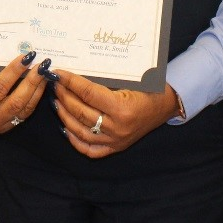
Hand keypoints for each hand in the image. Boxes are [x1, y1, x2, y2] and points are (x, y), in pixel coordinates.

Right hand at [0, 52, 47, 135]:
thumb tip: (16, 59)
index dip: (14, 72)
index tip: (26, 57)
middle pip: (16, 102)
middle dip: (31, 82)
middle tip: (42, 65)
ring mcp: (2, 127)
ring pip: (25, 109)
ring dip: (37, 89)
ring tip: (45, 72)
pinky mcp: (10, 126)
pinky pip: (26, 112)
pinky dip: (36, 96)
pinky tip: (41, 83)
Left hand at [51, 68, 179, 157]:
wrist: (166, 105)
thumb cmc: (150, 88)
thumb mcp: (129, 80)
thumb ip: (104, 81)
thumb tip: (75, 75)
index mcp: (122, 109)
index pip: (88, 94)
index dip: (71, 82)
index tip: (59, 73)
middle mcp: (117, 128)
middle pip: (81, 112)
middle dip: (64, 96)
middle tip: (55, 84)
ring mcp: (115, 141)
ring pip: (81, 131)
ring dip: (64, 115)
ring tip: (56, 101)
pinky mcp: (115, 148)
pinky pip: (89, 149)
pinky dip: (74, 139)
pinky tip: (65, 126)